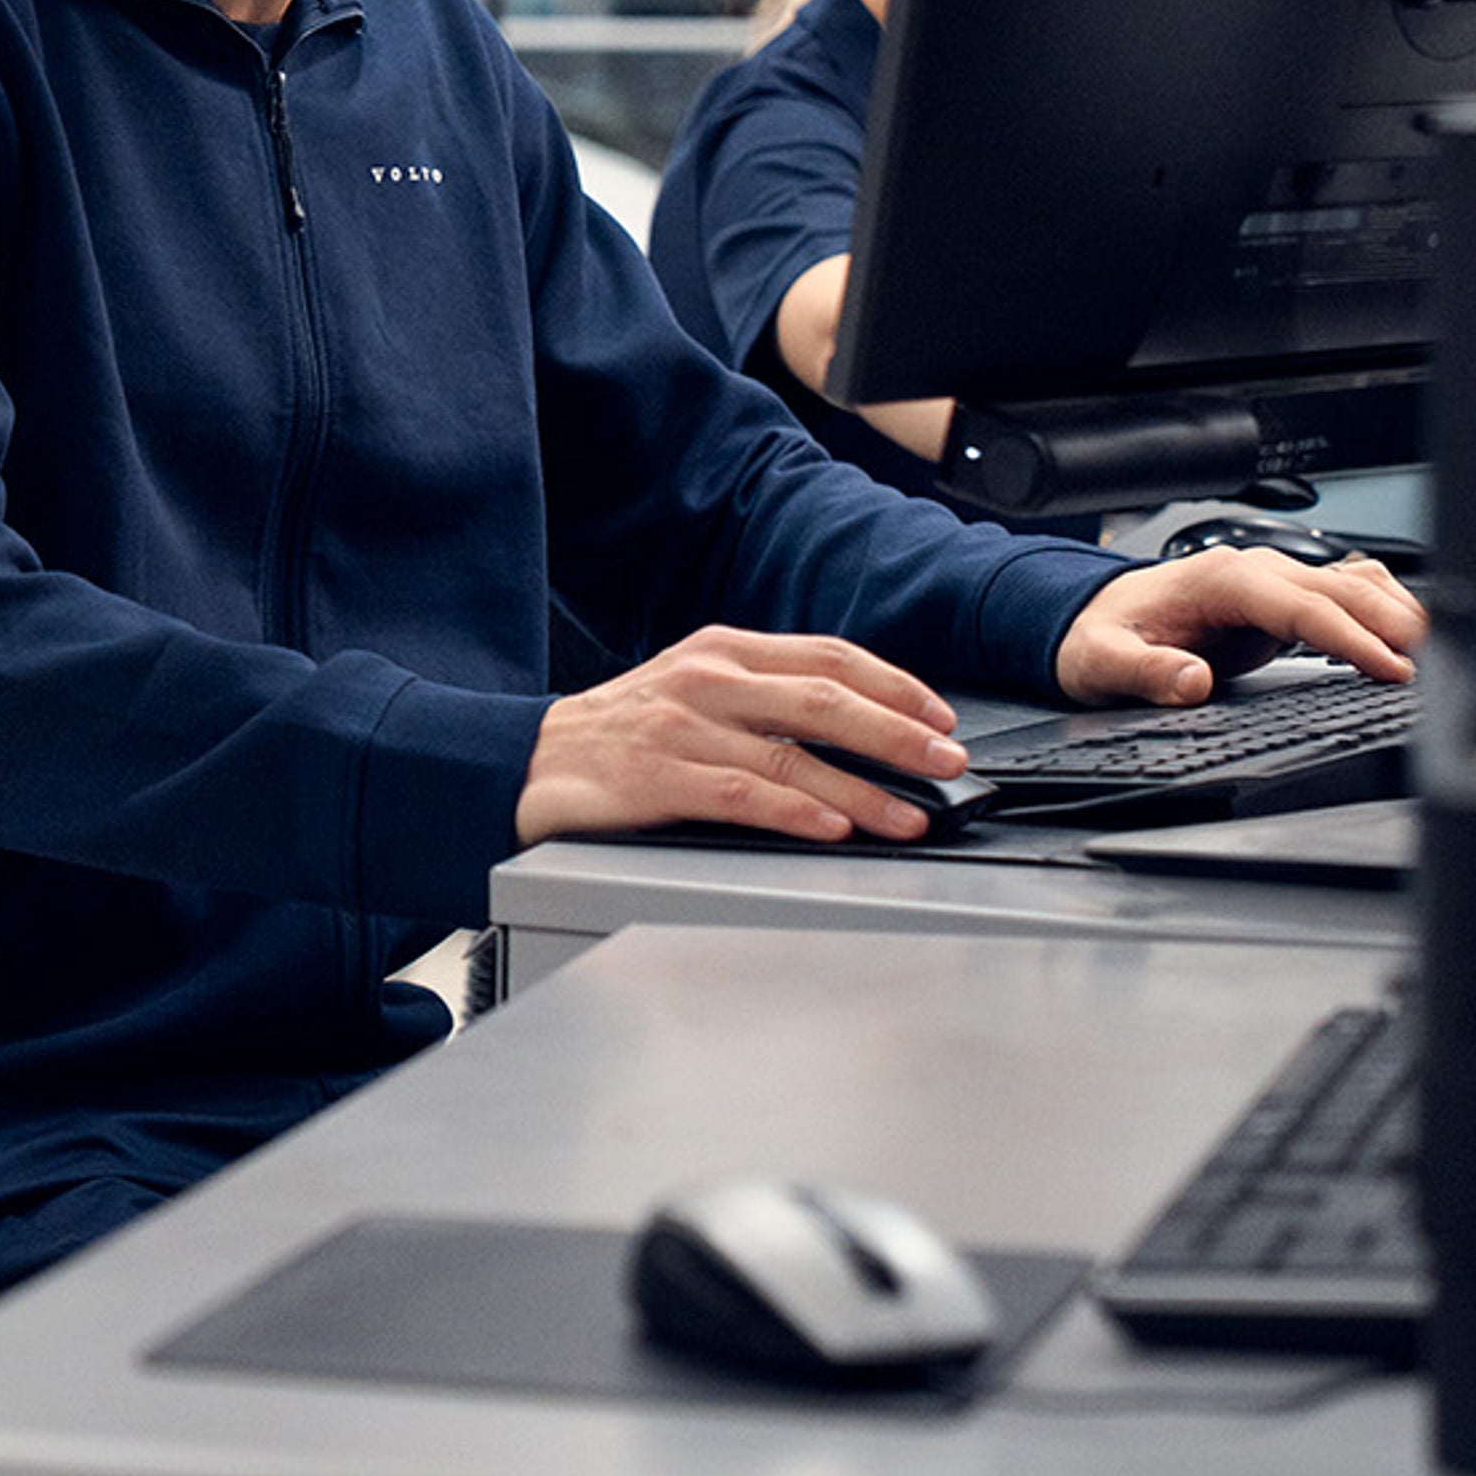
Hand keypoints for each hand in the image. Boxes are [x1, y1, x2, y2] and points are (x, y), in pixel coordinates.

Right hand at [518, 626, 973, 847]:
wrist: (527, 760)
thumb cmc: (621, 732)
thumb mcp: (693, 688)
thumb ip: (763, 695)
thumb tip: (862, 726)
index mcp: (722, 648)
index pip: (829, 655)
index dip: (895, 687)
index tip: (941, 718)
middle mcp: (706, 679)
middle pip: (824, 698)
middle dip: (898, 732)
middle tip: (948, 761)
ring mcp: (681, 727)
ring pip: (793, 754)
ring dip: (864, 790)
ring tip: (909, 816)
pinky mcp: (657, 776)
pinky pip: (742, 793)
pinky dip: (795, 810)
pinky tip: (831, 826)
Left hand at [1054, 547, 1422, 705]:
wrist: (1087, 615)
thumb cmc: (1095, 634)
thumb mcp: (1100, 661)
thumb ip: (1143, 673)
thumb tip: (1191, 682)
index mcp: (1218, 581)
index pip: (1303, 606)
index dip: (1352, 637)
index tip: (1390, 668)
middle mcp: (1252, 572)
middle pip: (1341, 588)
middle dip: (1390, 623)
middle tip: (1426, 666)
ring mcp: (1269, 582)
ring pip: (1351, 583)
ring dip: (1392, 611)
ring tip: (1425, 653)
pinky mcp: (1277, 601)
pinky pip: (1340, 593)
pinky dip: (1377, 607)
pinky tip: (1397, 635)